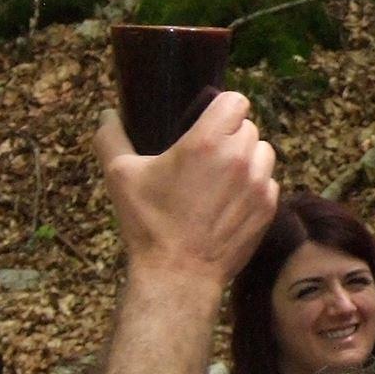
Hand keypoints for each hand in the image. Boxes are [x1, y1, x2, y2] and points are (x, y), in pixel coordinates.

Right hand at [94, 93, 278, 282]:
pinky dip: (254, 186)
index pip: (236, 101)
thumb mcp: (120, 176)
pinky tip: (230, 201)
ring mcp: (258, 183)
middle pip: (249, 127)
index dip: (222, 108)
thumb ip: (111, 138)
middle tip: (207, 157)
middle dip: (230, 136)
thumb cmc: (148, 223)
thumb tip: (106, 114)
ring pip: (263, 152)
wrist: (179, 272)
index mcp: (206, 142)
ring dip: (247, 159)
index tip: (209, 122)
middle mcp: (239, 158)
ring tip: (220, 178)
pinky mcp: (268, 206)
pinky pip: (268, 182)